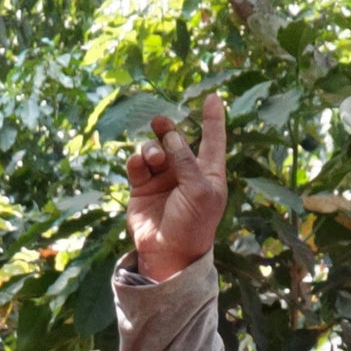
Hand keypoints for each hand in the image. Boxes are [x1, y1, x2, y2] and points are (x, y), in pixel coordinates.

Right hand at [125, 93, 227, 281]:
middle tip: (161, 123)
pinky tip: (139, 164)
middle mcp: (185, 173)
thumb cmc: (193, 224)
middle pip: (177, 140)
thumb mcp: (199, 190)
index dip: (213, 120)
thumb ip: (185, 160)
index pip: (212, 141)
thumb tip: (169, 135)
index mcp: (209, 174)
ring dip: (153, 149)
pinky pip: (137, 164)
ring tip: (153, 160)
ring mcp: (162, 179)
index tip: (214, 97)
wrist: (168, 252)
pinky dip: (136, 160)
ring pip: (154, 149)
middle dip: (169, 129)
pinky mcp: (141, 186)